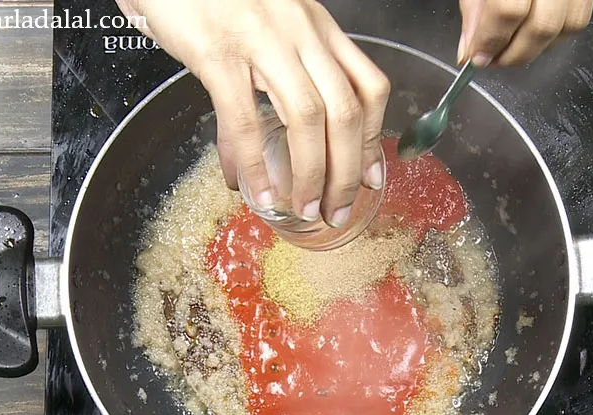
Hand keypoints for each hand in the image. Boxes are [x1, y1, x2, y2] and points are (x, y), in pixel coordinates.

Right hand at [115, 0, 389, 227]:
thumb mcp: (261, 30)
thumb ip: (266, 85)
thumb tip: (251, 154)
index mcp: (317, 27)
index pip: (367, 87)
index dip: (373, 139)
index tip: (372, 177)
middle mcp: (300, 32)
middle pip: (345, 112)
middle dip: (347, 172)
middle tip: (339, 209)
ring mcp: (262, 40)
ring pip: (308, 118)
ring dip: (312, 174)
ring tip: (306, 209)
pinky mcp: (218, 52)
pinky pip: (245, 119)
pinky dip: (255, 163)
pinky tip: (258, 191)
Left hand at [457, 0, 592, 66]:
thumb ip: (474, 14)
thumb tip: (472, 51)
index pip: (508, 11)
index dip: (491, 41)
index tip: (477, 58)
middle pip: (541, 26)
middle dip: (513, 54)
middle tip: (493, 59)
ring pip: (565, 27)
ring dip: (535, 49)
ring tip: (511, 48)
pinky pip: (577, 18)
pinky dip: (554, 36)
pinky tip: (532, 32)